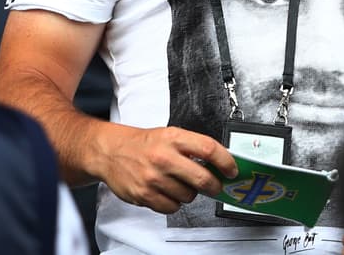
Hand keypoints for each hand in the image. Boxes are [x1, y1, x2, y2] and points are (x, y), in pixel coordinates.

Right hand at [95, 125, 237, 214]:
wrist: (111, 152)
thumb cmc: (144, 144)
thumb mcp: (170, 134)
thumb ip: (193, 147)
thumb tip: (220, 163)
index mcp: (173, 138)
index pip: (209, 149)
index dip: (226, 162)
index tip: (232, 170)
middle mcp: (164, 157)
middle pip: (202, 178)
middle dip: (214, 186)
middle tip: (216, 186)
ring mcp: (153, 178)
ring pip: (188, 196)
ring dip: (190, 193)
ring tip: (180, 183)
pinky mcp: (144, 195)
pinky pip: (171, 207)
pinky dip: (174, 203)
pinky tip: (168, 192)